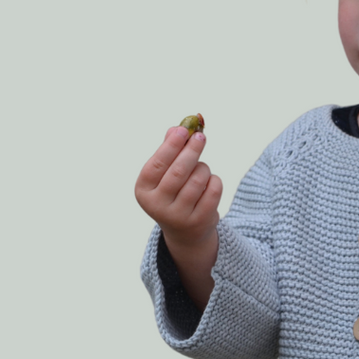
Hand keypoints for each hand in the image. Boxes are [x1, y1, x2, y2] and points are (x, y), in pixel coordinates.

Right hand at [135, 126, 222, 308]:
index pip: (157, 164)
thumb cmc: (172, 191)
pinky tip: (209, 182)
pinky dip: (214, 180)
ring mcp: (179, 216)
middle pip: (179, 171)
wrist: (184, 231)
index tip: (184, 130)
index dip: (171, 145)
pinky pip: (213, 190)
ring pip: (198, 179)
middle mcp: (158, 206)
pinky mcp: (199, 221)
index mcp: (144, 190)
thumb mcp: (164, 173)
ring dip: (204, 167)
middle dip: (192, 150)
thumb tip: (177, 127)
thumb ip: (169, 149)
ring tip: (202, 168)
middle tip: (201, 137)